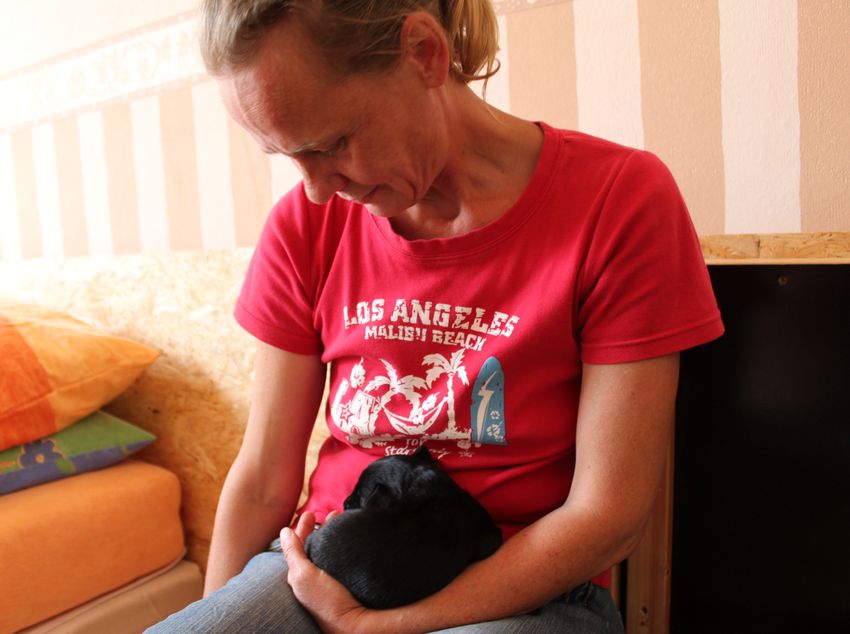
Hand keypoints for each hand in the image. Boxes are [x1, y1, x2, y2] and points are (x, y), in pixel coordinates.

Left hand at [280, 511, 372, 633]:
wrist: (353, 624)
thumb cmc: (326, 602)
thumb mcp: (304, 575)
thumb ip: (293, 553)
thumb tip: (284, 531)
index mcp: (298, 575)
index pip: (297, 546)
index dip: (301, 527)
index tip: (310, 512)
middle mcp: (310, 578)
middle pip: (312, 546)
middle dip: (319, 528)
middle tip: (330, 513)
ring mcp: (326, 581)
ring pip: (325, 551)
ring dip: (331, 534)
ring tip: (340, 521)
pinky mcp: (341, 583)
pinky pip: (337, 558)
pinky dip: (340, 545)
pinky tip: (348, 540)